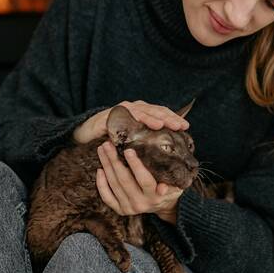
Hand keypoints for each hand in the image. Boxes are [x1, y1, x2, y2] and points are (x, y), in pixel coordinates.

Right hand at [73, 100, 190, 144]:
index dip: (173, 118)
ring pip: (139, 111)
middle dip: (167, 117)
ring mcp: (121, 110)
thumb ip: (149, 147)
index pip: (162, 114)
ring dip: (150, 117)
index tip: (186, 127)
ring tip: (161, 125)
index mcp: (143, 113)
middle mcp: (134, 108)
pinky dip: (128, 120)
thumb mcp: (135, 143)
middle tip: (179, 125)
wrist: (87, 136)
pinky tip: (136, 126)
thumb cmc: (114, 141)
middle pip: (154, 110)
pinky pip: (119, 117)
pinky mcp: (108, 115)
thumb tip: (168, 163)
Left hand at [96, 140, 183, 216]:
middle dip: (114, 161)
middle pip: (125, 180)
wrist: (162, 205)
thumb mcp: (176, 185)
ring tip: (102, 150)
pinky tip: (100, 169)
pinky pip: (107, 197)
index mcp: (155, 196)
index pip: (144, 180)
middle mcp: (141, 204)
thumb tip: (161, 188)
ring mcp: (129, 208)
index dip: (135, 165)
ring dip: (106, 166)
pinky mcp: (120, 210)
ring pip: (114, 185)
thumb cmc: (170, 188)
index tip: (128, 150)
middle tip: (108, 144)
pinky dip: (101, 184)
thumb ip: (172, 183)